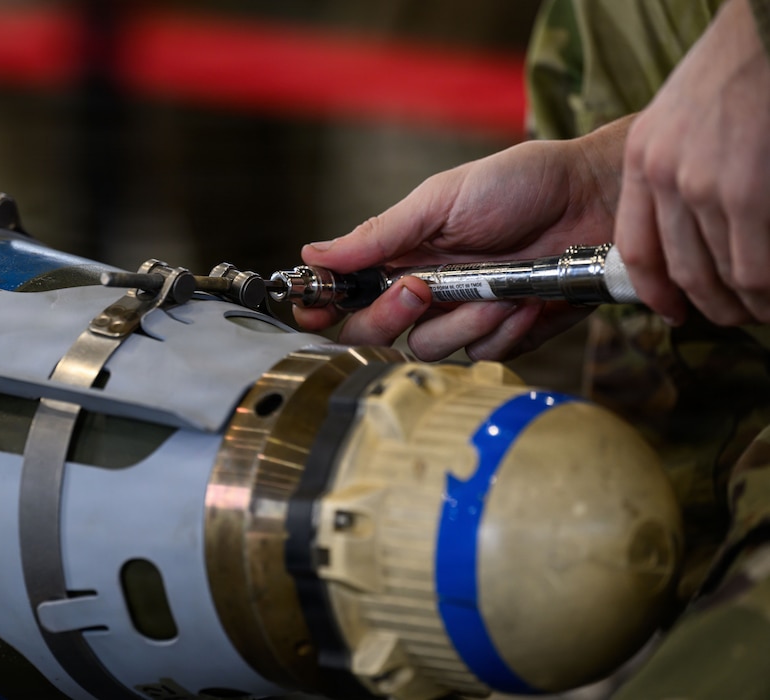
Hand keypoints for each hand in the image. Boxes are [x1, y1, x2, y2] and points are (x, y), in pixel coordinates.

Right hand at [294, 117, 631, 360]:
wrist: (596, 199)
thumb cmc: (521, 184)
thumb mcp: (442, 200)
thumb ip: (379, 234)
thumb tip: (314, 253)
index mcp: (400, 254)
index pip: (345, 294)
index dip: (322, 307)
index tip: (316, 310)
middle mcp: (424, 290)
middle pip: (374, 333)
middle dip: (390, 316)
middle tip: (419, 289)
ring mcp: (464, 315)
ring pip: (432, 349)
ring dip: (467, 320)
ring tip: (502, 285)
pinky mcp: (505, 334)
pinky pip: (486, 355)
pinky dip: (508, 329)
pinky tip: (529, 299)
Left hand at [615, 0, 769, 325]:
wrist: (769, 27)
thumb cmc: (741, 67)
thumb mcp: (684, 114)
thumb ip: (678, 167)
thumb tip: (698, 222)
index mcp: (643, 158)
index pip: (637, 247)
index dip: (656, 290)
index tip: (674, 312)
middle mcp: (663, 176)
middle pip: (683, 270)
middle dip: (713, 305)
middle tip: (738, 315)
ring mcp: (703, 186)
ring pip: (722, 275)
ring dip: (748, 302)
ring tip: (764, 308)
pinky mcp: (745, 192)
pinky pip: (755, 267)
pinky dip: (768, 291)